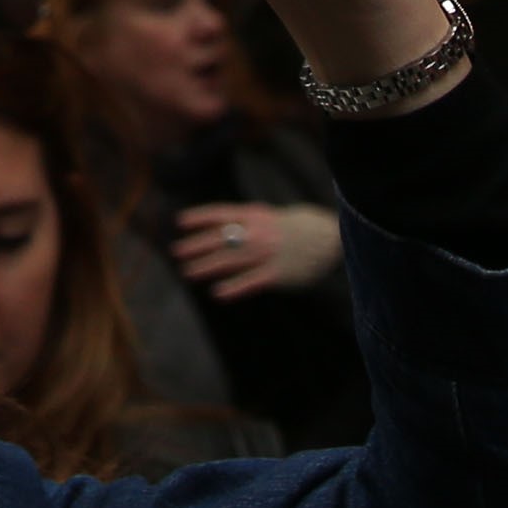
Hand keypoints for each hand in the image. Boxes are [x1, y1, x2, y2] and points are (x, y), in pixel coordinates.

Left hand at [170, 202, 340, 301]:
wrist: (331, 239)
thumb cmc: (296, 227)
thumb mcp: (271, 216)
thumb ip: (247, 221)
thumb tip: (219, 226)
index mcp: (257, 215)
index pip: (221, 213)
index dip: (199, 217)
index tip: (179, 222)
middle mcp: (259, 232)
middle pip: (220, 238)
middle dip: (196, 245)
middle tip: (176, 252)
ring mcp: (267, 254)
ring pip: (230, 260)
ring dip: (206, 267)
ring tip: (188, 272)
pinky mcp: (277, 275)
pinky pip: (251, 282)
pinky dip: (233, 287)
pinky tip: (217, 293)